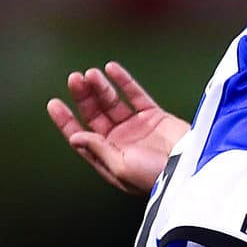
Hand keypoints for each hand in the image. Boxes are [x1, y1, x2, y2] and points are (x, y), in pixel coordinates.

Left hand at [47, 62, 189, 195]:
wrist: (191, 169)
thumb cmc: (156, 177)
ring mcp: (137, 128)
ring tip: (91, 74)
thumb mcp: (121, 168)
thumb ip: (98, 149)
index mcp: (108, 157)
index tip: (54, 103)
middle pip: (95, 115)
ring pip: (112, 102)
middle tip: (74, 79)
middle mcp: (119, 142)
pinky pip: (135, 95)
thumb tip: (75, 136)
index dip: (66, 121)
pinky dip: (123, 82)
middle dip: (83, 97)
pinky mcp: (154, 116)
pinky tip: (111, 69)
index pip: (81, 136)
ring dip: (100, 87)